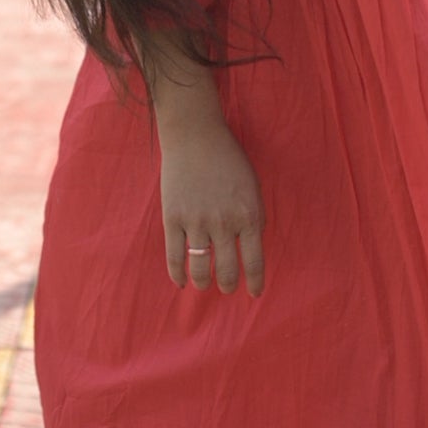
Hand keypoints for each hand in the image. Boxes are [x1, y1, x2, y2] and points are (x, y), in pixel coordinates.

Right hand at [160, 116, 265, 297]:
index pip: (254, 261)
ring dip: (204, 282)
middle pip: (226, 271)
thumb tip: (251, 247)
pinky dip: (178, 275)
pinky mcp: (173, 218)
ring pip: (200, 269)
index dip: (255, 283)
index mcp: (248, 215)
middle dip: (228, 284)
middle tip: (227, 286)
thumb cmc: (228, 157)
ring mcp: (196, 222)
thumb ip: (253, 217)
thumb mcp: (252, 186)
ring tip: (205, 283)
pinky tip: (182, 282)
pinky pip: (174, 257)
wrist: (195, 135)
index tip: (253, 293)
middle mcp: (224, 223)